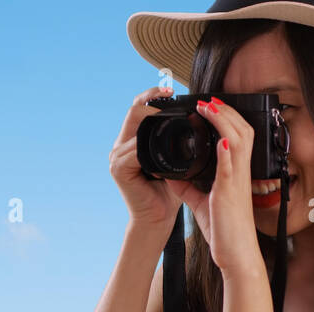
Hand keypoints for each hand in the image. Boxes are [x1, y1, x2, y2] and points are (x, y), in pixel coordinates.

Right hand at [109, 86, 184, 229]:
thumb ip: (179, 143)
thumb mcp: (177, 161)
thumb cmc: (170, 193)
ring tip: (169, 114)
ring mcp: (117, 156)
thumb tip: (196, 118)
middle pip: (134, 112)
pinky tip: (161, 142)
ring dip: (151, 118)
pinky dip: (147, 145)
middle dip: (151, 100)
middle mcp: (122, 146)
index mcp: (135, 142)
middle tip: (169, 94)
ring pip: (132, 126)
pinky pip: (132, 150)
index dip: (153, 95)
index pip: (140, 110)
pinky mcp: (118, 169)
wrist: (159, 219)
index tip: (171, 89)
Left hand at [164, 97, 262, 276]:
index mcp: (235, 173)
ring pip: (240, 140)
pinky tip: (221, 140)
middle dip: (226, 111)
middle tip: (209, 99)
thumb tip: (169, 173)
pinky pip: (232, 167)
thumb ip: (187, 185)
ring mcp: (237, 181)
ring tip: (209, 107)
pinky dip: (227, 151)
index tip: (209, 106)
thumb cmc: (224, 229)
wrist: (236, 254)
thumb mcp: (200, 201)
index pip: (238, 136)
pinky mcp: (230, 193)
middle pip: (243, 130)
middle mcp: (240, 172)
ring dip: (225, 121)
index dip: (226, 118)